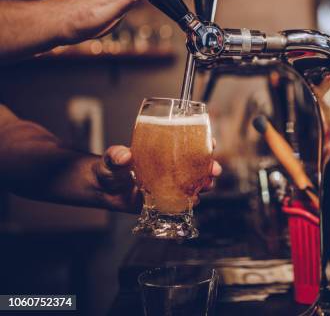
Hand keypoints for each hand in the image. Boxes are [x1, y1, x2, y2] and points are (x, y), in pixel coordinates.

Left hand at [93, 145, 221, 212]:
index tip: (211, 142)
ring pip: (194, 184)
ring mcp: (169, 184)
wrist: (101, 190)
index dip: (203, 142)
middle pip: (197, 165)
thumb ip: (116, 155)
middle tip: (213, 170)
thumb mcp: (112, 158)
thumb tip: (123, 155)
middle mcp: (170, 167)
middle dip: (210, 167)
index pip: (188, 144)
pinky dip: (190, 202)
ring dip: (204, 185)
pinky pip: (182, 202)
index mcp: (163, 152)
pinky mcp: (164, 201)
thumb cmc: (109, 168)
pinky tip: (192, 201)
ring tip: (206, 187)